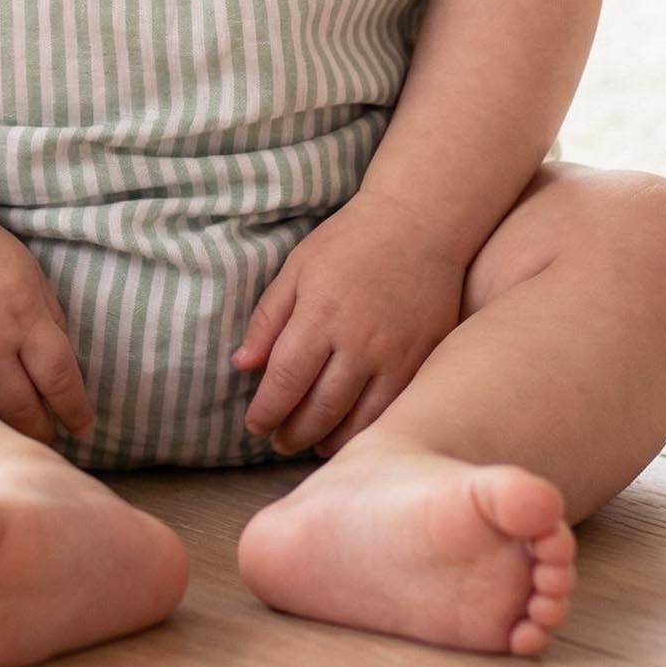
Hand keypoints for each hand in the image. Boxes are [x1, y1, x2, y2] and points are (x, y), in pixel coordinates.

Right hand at [0, 197, 94, 447]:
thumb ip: (48, 316)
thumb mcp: (26, 271)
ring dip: (7, 433)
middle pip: (27, 410)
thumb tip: (65, 364)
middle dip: (44, 431)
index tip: (83, 428)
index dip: (76, 411)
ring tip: (17, 437)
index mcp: (25, 313)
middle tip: (50, 436)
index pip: (61, 378)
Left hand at [231, 188, 469, 457]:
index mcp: (319, 315)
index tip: (254, 425)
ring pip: (357, 421)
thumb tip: (241, 366)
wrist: (420, 223)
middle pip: (318, 410)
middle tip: (277, 441)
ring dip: (327, 441)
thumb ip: (268, 319)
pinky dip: (367, 430)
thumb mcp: (298, 268)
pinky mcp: (423, 360)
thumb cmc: (350, 241)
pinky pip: (393, 410)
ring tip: (310, 444)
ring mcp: (395, 355)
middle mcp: (358, 342)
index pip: (284, 381)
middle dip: (292, 433)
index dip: (265, 411)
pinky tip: (351, 432)